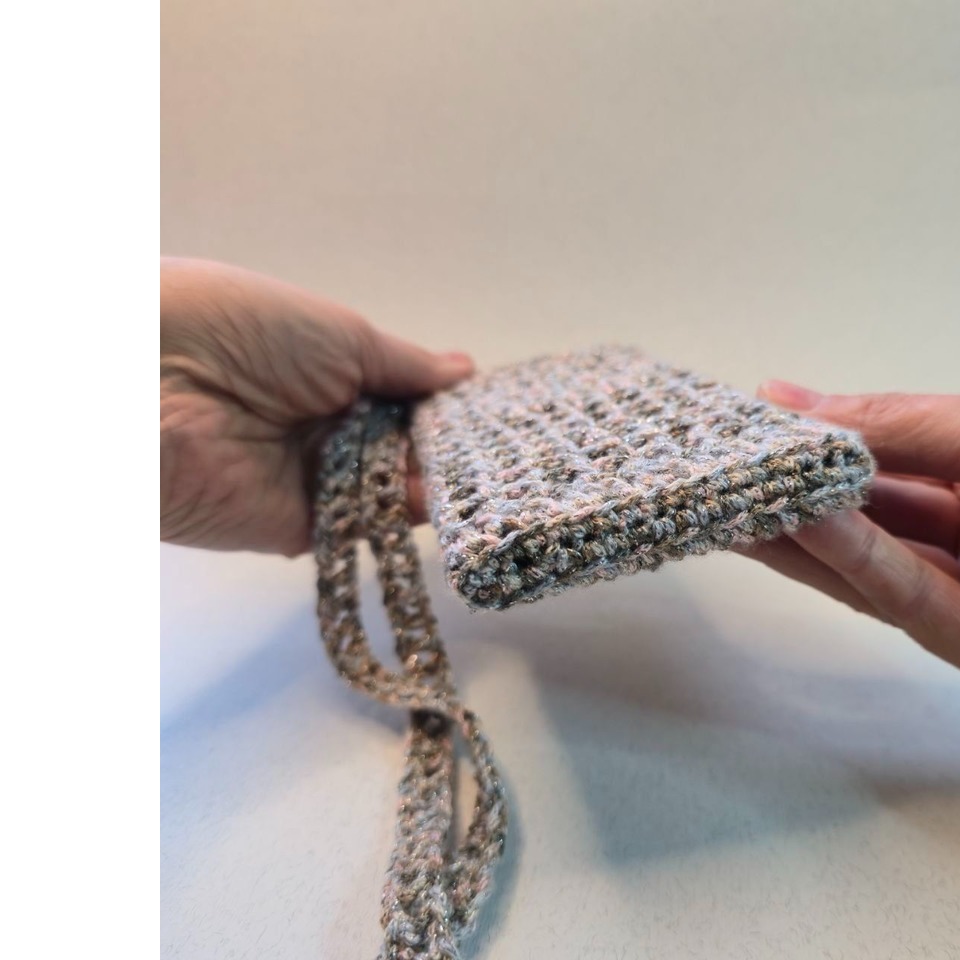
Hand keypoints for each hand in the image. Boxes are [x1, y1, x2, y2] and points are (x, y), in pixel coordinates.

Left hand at [160, 258, 472, 555]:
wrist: (145, 382)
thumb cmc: (243, 331)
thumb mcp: (339, 333)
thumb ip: (404, 365)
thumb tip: (465, 372)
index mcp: (328, 373)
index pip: (403, 398)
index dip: (447, 407)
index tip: (497, 414)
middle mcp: (323, 428)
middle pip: (402, 448)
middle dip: (449, 449)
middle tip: (507, 451)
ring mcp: (312, 481)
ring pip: (390, 490)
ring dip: (436, 483)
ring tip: (495, 474)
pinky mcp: (298, 529)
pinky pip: (361, 525)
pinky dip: (404, 517)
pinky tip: (453, 501)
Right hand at [744, 382, 959, 733]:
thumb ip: (914, 428)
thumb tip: (804, 403)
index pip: (899, 455)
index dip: (830, 439)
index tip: (757, 419)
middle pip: (880, 518)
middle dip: (803, 491)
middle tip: (723, 467)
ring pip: (883, 569)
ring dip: (806, 535)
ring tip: (732, 498)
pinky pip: (918, 607)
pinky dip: (857, 565)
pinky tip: (803, 526)